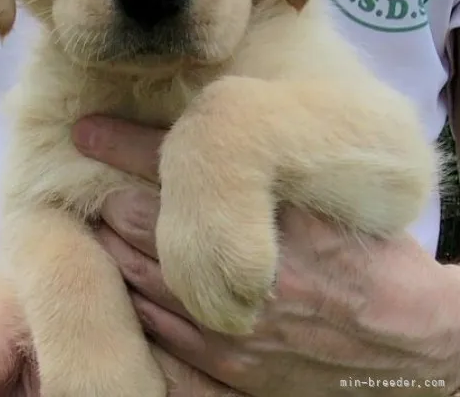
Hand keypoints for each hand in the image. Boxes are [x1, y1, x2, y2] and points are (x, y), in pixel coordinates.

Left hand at [72, 115, 459, 396]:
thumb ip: (269, 170)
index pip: (174, 171)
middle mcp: (239, 277)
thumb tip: (210, 130)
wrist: (409, 346)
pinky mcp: (225, 367)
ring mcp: (225, 330)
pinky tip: (120, 279)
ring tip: (94, 221)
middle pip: (137, 225)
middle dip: (107, 196)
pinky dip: (128, 300)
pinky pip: (151, 333)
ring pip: (134, 277)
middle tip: (85, 178)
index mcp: (270, 222)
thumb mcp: (328, 199)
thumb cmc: (369, 260)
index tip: (87, 127)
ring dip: (109, 244)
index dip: (123, 144)